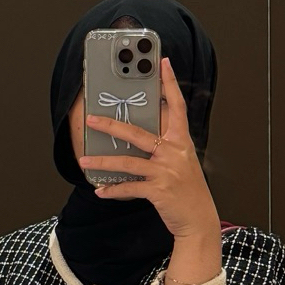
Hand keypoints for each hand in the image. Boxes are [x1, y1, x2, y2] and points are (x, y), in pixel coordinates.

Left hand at [79, 57, 219, 240]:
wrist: (199, 221)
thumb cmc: (190, 192)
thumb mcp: (183, 163)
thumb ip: (167, 146)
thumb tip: (141, 134)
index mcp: (182, 143)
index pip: (177, 108)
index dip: (170, 85)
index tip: (162, 64)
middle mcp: (174, 154)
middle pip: (138, 133)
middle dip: (111, 126)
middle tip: (91, 119)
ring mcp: (166, 172)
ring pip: (128, 162)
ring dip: (103, 162)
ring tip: (84, 161)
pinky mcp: (159, 191)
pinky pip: (129, 187)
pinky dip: (113, 190)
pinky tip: (101, 191)